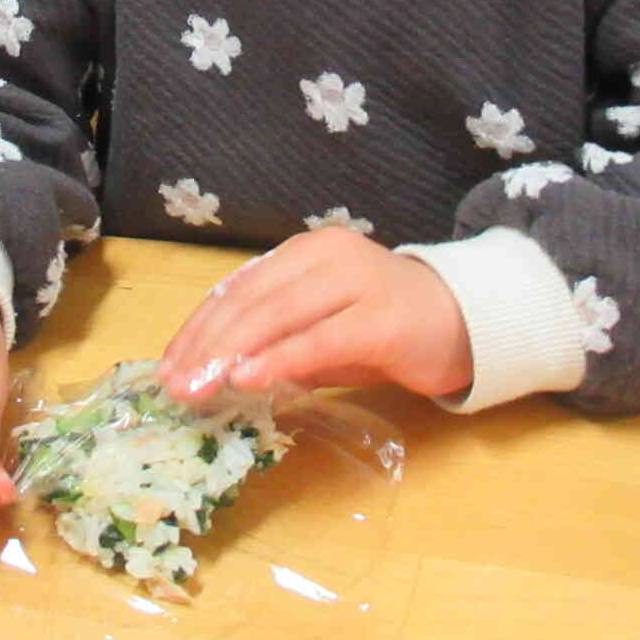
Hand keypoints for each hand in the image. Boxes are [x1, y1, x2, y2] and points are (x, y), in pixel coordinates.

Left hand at [155, 226, 473, 400]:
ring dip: (229, 354)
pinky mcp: (381, 319)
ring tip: (198, 387)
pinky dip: (277, 360)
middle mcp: (328, 256)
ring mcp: (357, 282)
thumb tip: (213, 371)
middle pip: (250, 300)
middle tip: (174, 386)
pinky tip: (247, 380)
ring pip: (276, 315)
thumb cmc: (390, 328)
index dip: (198, 328)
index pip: (238, 288)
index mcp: (307, 252)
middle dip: (205, 345)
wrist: (471, 321)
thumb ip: (275, 338)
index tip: (168, 366)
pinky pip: (318, 340)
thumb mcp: (322, 327)